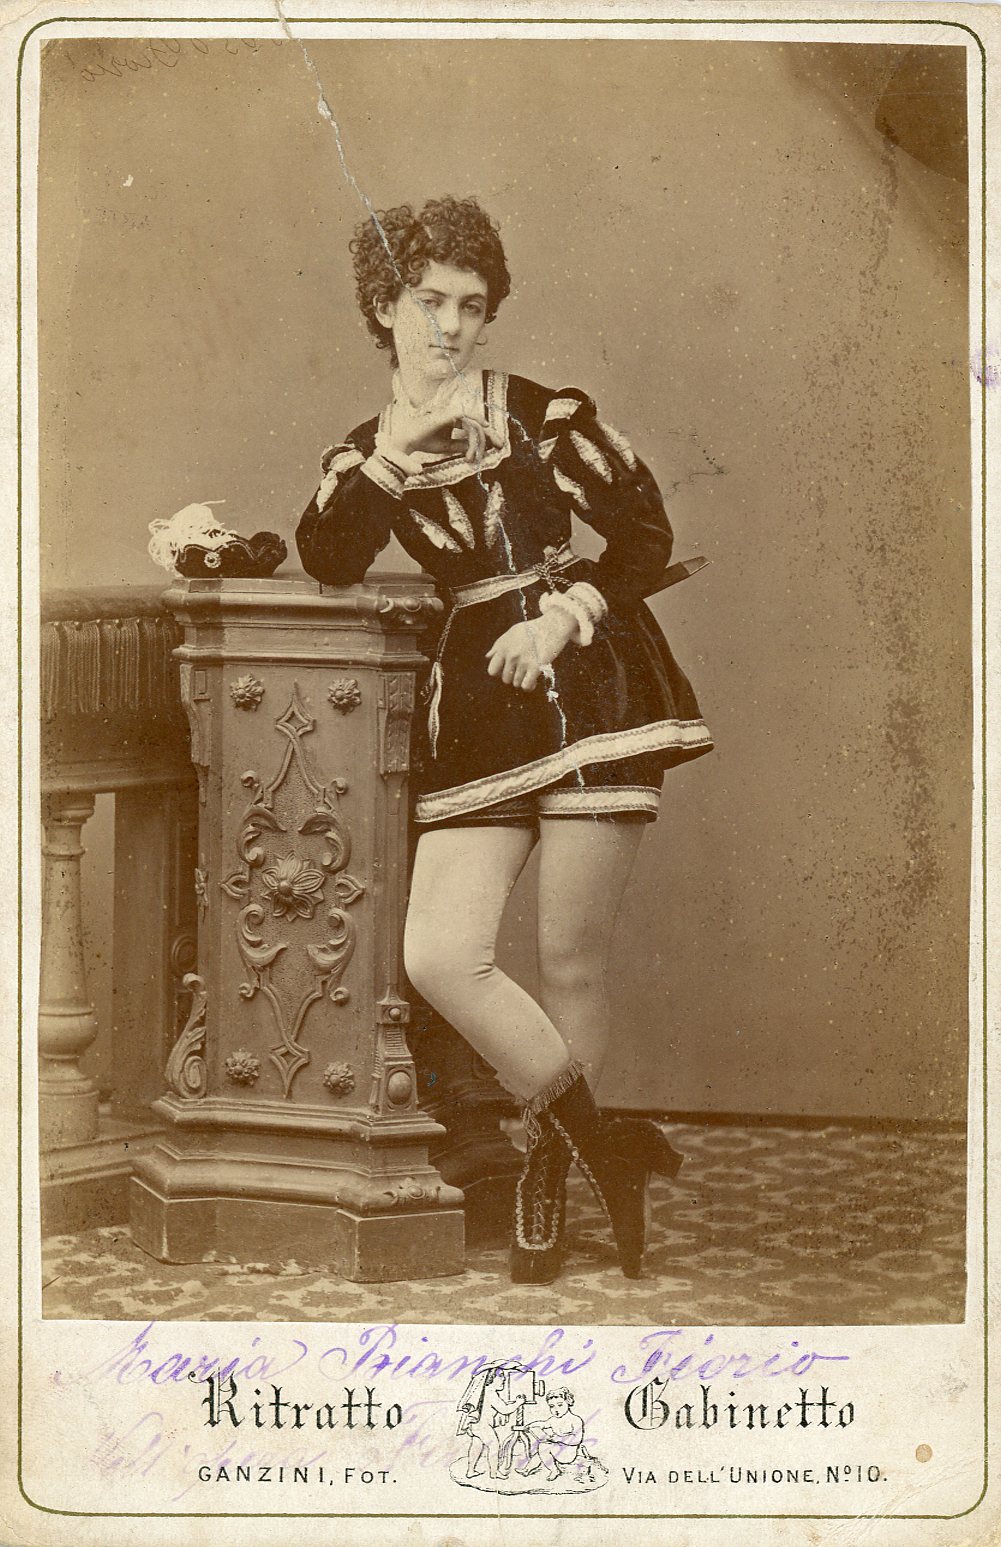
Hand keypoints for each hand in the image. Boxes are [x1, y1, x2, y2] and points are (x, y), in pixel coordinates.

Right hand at [383, 377, 502, 465]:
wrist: (408, 441)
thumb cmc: (425, 442)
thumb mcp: (448, 446)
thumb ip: (461, 445)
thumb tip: (475, 448)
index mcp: (453, 420)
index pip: (473, 426)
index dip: (485, 436)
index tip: (496, 445)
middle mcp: (453, 414)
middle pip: (477, 423)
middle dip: (490, 433)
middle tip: (501, 443)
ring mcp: (450, 412)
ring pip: (473, 423)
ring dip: (479, 437)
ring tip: (484, 448)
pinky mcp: (447, 413)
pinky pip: (466, 414)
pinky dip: (476, 419)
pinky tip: (485, 426)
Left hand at [485, 609, 576, 691]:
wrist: (552, 625)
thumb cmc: (533, 629)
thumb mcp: (511, 632)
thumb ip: (498, 645)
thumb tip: (488, 656)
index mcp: (503, 647)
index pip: (492, 670)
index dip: (499, 672)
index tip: (507, 669)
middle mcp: (511, 655)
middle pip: (505, 679)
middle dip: (513, 677)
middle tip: (521, 670)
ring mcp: (523, 662)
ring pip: (516, 683)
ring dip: (522, 680)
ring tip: (528, 673)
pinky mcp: (536, 667)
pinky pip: (526, 686)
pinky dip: (529, 686)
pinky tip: (533, 681)